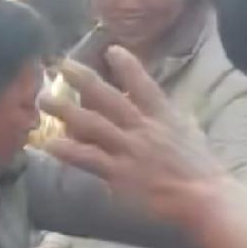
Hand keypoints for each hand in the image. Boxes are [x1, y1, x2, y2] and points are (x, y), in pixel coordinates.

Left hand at [39, 46, 223, 226]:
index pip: (143, 83)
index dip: (127, 65)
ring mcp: (128, 150)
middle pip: (108, 98)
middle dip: (83, 79)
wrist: (202, 198)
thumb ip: (176, 119)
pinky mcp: (118, 174)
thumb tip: (176, 111)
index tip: (110, 49)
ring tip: (44, 99)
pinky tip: (48, 144)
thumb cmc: (200, 168)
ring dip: (65, 110)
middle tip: (62, 65)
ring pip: (91, 124)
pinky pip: (88, 159)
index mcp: (163, 115)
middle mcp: (142, 128)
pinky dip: (68, 151)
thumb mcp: (192, 133)